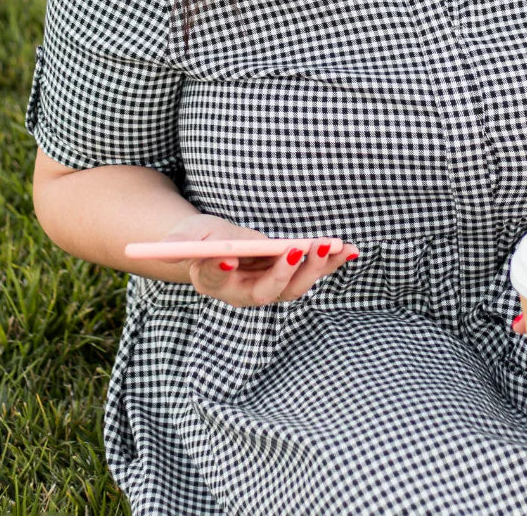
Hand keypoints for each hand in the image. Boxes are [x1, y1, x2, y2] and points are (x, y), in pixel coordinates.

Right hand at [161, 212, 359, 308]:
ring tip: (332, 244)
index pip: (217, 279)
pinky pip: (312, 272)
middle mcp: (244, 292)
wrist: (217, 245)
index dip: (222, 268)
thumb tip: (176, 247)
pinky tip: (350, 249)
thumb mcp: (189, 235)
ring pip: (295, 285)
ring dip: (316, 266)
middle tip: (298, 247)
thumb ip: (183, 242)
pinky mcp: (289, 276)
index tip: (229, 253)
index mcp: (213, 282)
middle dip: (285, 270)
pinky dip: (331, 261)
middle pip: (267, 289)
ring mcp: (270, 286)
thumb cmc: (201, 239)